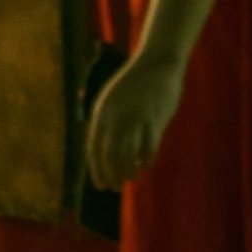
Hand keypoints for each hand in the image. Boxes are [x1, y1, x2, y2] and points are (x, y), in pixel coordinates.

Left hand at [84, 54, 185, 190]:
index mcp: (102, 112)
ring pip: (128, 154)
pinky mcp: (155, 118)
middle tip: (116, 188)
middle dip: (111, 175)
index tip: (101, 185)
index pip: (94, 148)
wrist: (157, 62)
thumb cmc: (136, 84)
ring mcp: (135, 117)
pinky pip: (148, 147)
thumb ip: (109, 122)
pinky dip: (145, 160)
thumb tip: (106, 150)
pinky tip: (145, 165)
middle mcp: (116, 116)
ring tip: (131, 177)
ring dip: (128, 170)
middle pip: (110, 155)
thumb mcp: (114, 100)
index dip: (97, 170)